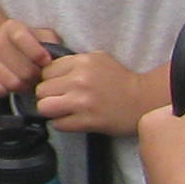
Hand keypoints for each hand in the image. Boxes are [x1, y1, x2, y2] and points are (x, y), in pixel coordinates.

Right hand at [0, 20, 58, 96]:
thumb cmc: (25, 42)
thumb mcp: (40, 34)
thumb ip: (51, 42)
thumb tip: (57, 58)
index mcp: (11, 28)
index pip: (23, 40)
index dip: (38, 55)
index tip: (47, 63)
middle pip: (23, 70)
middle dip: (35, 78)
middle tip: (39, 78)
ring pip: (11, 83)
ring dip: (23, 87)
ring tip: (27, 83)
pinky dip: (4, 92)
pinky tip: (10, 87)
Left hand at [35, 53, 160, 135]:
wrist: (143, 99)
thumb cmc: (120, 79)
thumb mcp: (97, 58)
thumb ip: (72, 61)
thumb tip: (47, 67)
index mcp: (81, 62)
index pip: (45, 72)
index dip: (49, 80)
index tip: (57, 85)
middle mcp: (79, 80)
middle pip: (41, 90)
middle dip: (48, 96)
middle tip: (59, 99)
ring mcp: (82, 102)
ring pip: (44, 108)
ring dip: (51, 111)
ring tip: (62, 110)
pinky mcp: (88, 121)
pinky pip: (59, 124)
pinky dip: (63, 123)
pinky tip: (73, 119)